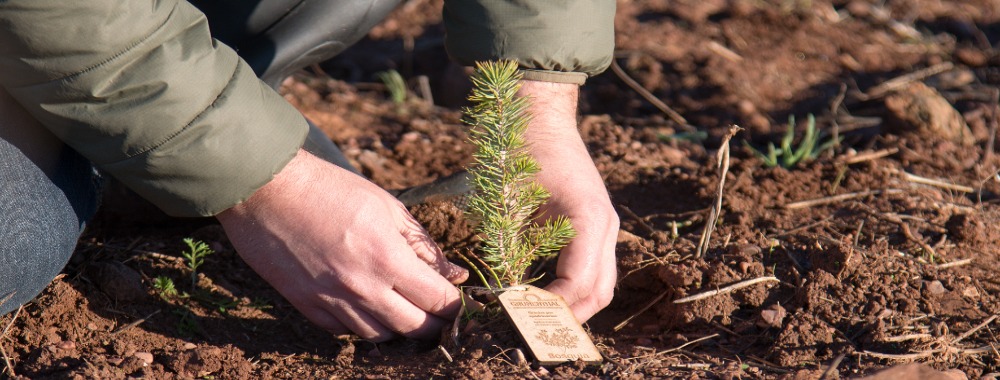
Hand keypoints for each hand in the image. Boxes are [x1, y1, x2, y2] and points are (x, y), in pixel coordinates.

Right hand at [217, 149, 468, 340]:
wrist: (266, 189)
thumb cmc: (330, 189)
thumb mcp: (387, 207)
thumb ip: (423, 245)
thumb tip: (454, 274)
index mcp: (388, 259)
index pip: (437, 299)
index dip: (455, 306)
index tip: (459, 303)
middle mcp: (363, 287)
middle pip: (414, 328)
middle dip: (435, 325)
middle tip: (440, 316)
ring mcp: (332, 301)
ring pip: (380, 336)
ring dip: (398, 327)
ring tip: (404, 311)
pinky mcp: (306, 305)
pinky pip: (344, 331)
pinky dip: (361, 325)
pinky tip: (366, 307)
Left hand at [519, 80, 618, 321]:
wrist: (538, 116)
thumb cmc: (521, 155)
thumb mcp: (510, 206)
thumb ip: (513, 251)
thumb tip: (509, 293)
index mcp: (588, 219)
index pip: (579, 283)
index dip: (552, 307)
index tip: (520, 314)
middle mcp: (605, 226)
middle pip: (600, 291)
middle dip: (568, 315)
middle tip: (531, 326)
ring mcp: (605, 225)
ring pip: (602, 281)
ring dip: (573, 302)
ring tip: (537, 314)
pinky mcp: (596, 223)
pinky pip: (594, 265)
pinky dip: (574, 284)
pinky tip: (544, 289)